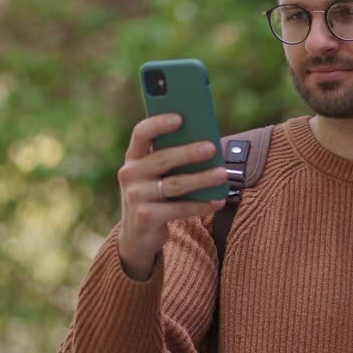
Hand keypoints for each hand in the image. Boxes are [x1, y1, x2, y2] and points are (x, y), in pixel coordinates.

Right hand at [116, 114, 227, 280]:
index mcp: (133, 157)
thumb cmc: (155, 194)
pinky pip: (179, 209)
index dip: (159, 123)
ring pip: (175, 185)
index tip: (180, 117)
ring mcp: (136, 196)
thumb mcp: (155, 175)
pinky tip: (218, 200)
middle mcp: (130, 174)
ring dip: (202, 179)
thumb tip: (207, 143)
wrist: (137, 234)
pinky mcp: (146, 217)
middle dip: (189, 152)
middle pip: (163, 159)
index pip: (141, 133)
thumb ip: (171, 158)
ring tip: (223, 174)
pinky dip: (201, 205)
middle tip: (212, 147)